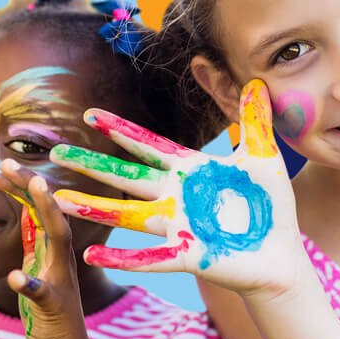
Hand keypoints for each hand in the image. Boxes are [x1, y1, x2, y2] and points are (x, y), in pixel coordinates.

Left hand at [0, 163, 93, 338]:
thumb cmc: (48, 313)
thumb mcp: (38, 270)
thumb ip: (34, 243)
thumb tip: (25, 213)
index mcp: (52, 251)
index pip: (38, 211)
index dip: (22, 187)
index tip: (1, 167)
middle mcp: (61, 260)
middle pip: (49, 214)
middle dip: (30, 186)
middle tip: (5, 163)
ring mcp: (60, 282)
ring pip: (57, 240)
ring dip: (46, 212)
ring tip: (34, 188)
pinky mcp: (54, 307)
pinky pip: (42, 293)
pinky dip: (28, 283)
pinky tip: (13, 276)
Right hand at [50, 80, 308, 298]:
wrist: (282, 258)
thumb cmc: (270, 210)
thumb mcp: (262, 159)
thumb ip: (253, 121)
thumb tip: (256, 80)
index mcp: (191, 171)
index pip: (149, 145)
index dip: (120, 130)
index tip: (91, 115)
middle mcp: (177, 197)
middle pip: (126, 176)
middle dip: (92, 165)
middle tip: (57, 154)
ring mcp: (179, 226)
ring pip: (128, 215)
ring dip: (94, 207)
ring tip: (59, 200)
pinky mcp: (189, 255)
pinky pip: (150, 256)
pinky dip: (122, 257)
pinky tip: (90, 254)